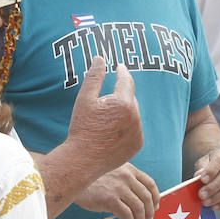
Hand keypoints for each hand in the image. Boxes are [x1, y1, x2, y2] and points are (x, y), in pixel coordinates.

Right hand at [65, 57, 142, 179]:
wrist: (82, 160)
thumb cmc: (81, 128)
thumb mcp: (84, 99)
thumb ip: (94, 77)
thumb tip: (100, 58)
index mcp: (123, 103)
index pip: (126, 80)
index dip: (122, 72)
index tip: (119, 67)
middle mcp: (135, 117)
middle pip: (130, 98)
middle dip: (120, 95)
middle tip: (106, 100)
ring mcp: (138, 132)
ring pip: (133, 114)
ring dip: (124, 111)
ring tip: (106, 119)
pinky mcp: (137, 145)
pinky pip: (134, 129)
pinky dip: (127, 126)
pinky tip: (111, 131)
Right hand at [72, 163, 159, 218]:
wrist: (73, 180)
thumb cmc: (92, 180)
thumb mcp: (112, 173)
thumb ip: (125, 182)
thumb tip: (140, 201)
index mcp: (128, 169)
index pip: (150, 184)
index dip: (156, 197)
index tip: (156, 206)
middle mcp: (126, 177)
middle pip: (147, 197)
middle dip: (150, 212)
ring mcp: (119, 188)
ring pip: (139, 208)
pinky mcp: (110, 199)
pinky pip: (127, 215)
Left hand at [194, 145, 219, 210]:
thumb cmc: (211, 164)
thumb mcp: (204, 162)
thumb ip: (202, 168)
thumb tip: (198, 176)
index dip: (211, 171)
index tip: (202, 180)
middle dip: (213, 187)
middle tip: (201, 195)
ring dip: (218, 197)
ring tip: (206, 202)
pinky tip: (215, 206)